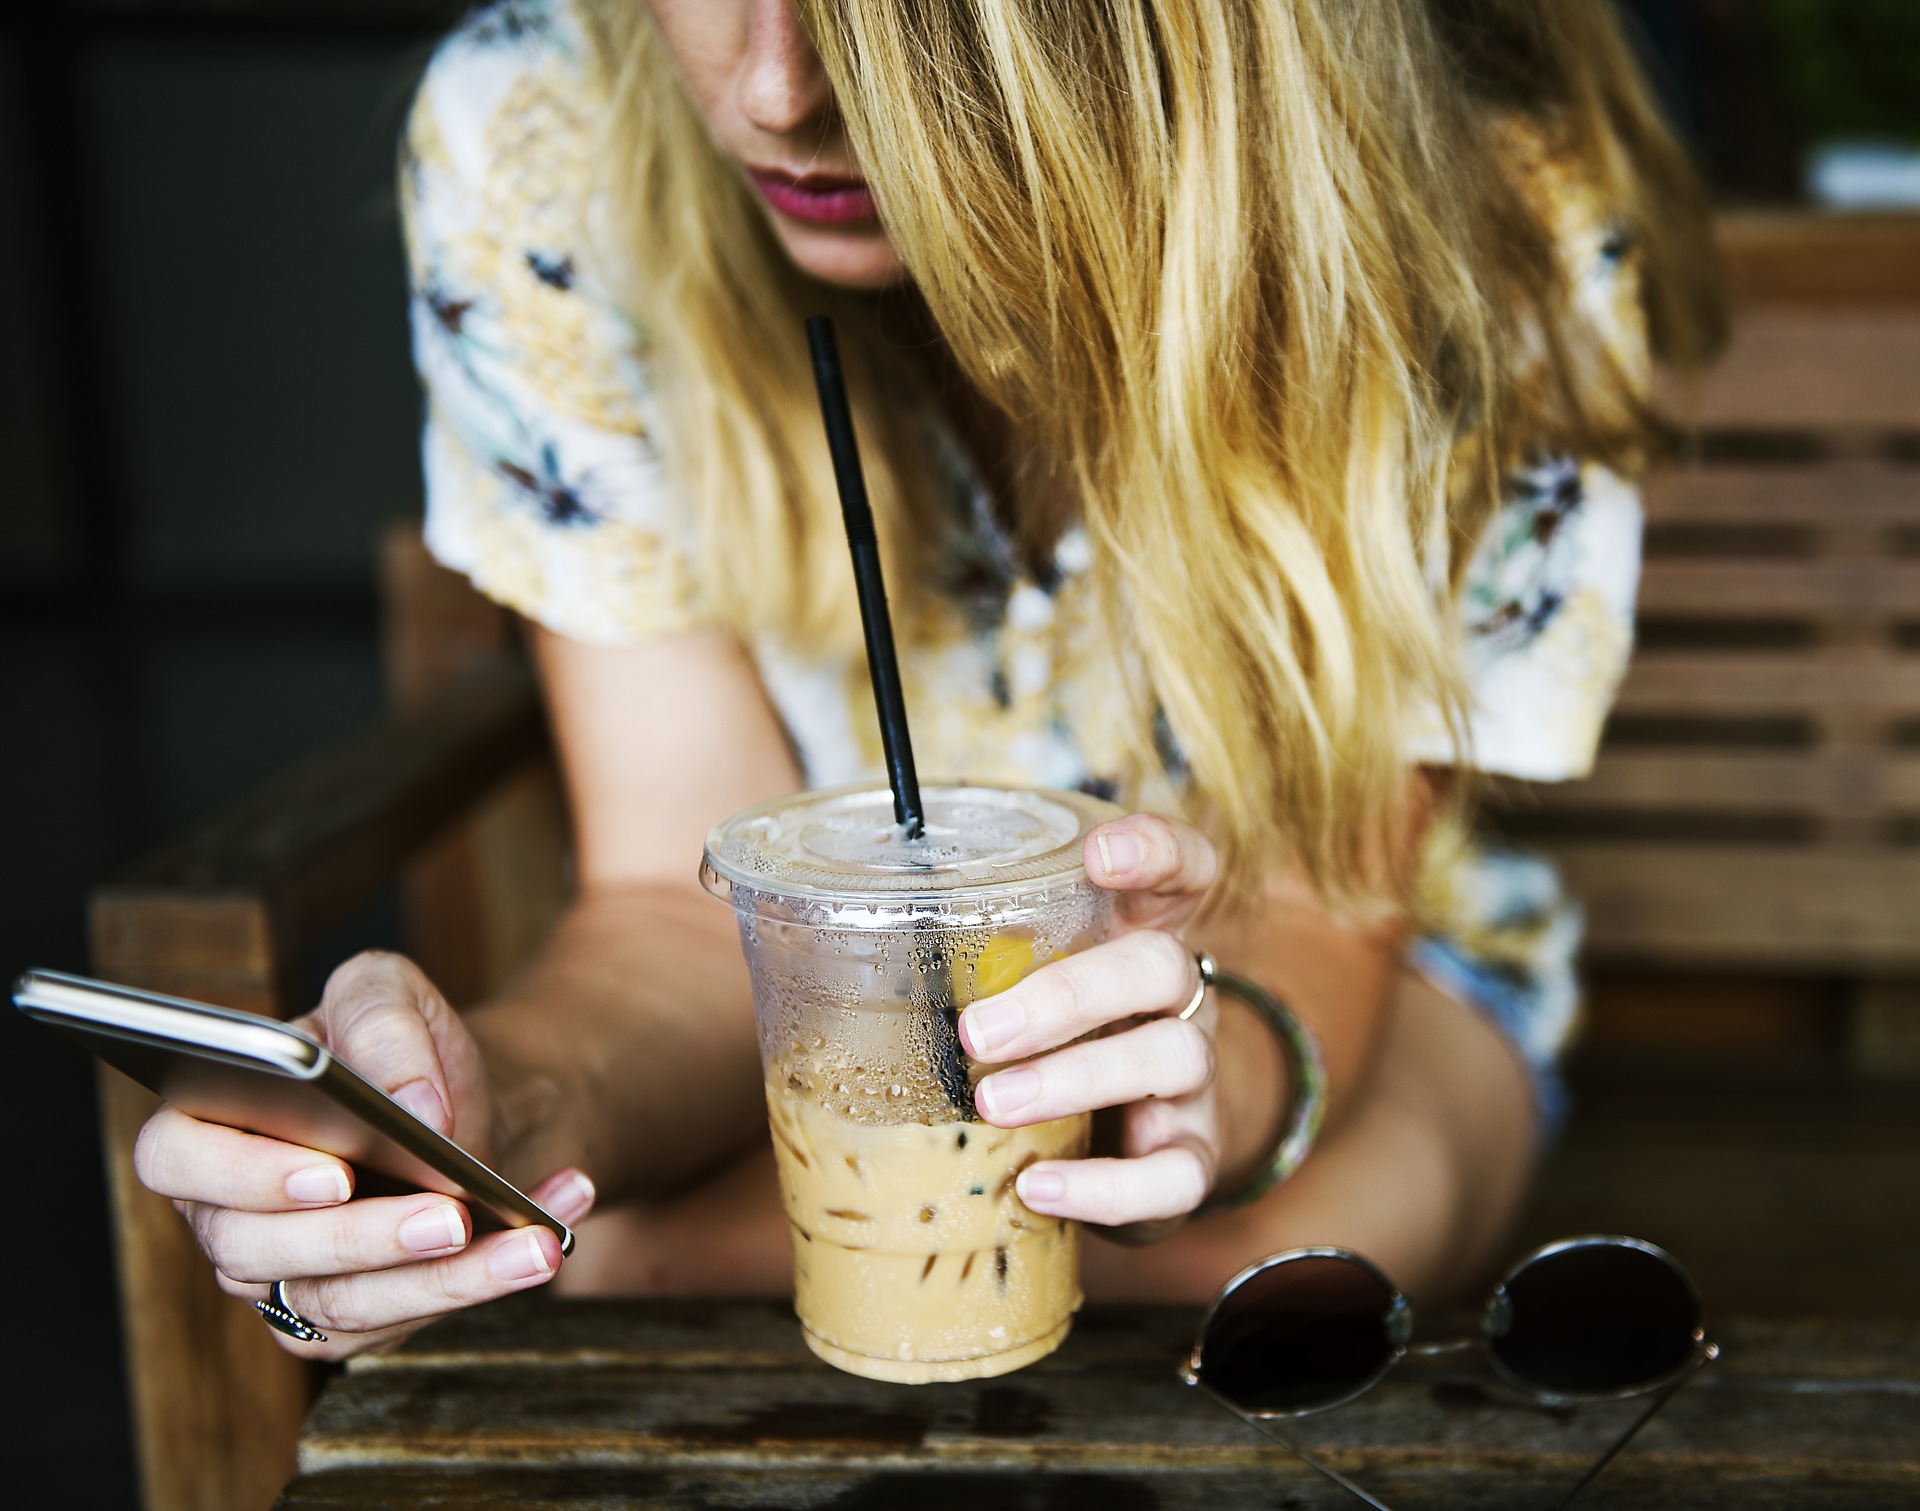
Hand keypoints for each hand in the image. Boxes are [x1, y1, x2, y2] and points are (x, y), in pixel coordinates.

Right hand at [132, 951, 595, 1357]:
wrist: (462, 1104)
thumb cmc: (400, 1049)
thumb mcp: (389, 993)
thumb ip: (384, 1023)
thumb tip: (413, 1105)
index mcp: (207, 1124)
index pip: (177, 1160)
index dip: (245, 1173)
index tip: (335, 1172)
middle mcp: (228, 1215)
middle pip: (264, 1250)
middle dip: (367, 1236)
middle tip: (451, 1214)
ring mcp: (283, 1278)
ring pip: (343, 1303)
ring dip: (448, 1278)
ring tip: (532, 1243)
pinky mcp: (347, 1320)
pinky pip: (405, 1320)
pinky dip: (487, 1280)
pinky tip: (548, 1236)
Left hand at [958, 813, 1223, 1235]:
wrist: (1122, 1146)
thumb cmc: (1048, 1044)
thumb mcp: (1019, 987)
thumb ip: (961, 958)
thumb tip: (811, 937)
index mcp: (1136, 936)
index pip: (1181, 869)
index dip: (1154, 851)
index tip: (1098, 855)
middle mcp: (1177, 999)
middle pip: (1159, 966)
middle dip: (1068, 994)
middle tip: (977, 1030)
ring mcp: (1193, 1079)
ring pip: (1172, 1058)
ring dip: (1075, 1079)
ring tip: (992, 1104)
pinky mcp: (1191, 1157)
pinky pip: (1175, 1174)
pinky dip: (1106, 1185)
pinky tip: (1037, 1187)